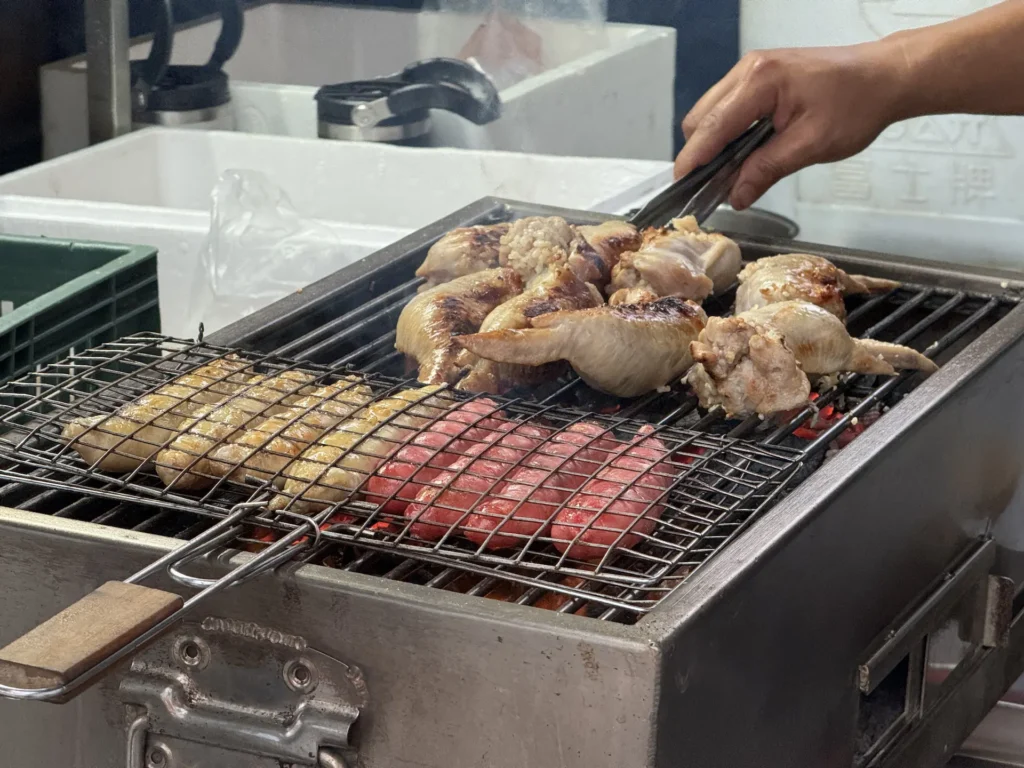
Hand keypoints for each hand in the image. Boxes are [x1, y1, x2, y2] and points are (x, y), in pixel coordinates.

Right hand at [673, 41, 907, 209]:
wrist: (885, 76)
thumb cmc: (857, 105)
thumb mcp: (811, 146)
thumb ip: (766, 170)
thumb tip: (735, 196)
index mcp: (760, 81)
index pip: (712, 126)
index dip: (693, 160)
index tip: (681, 187)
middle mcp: (748, 69)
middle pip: (702, 117)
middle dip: (701, 153)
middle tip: (714, 186)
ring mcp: (751, 69)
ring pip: (711, 112)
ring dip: (714, 143)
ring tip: (731, 172)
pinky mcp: (759, 75)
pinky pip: (727, 107)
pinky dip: (728, 132)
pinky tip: (744, 152)